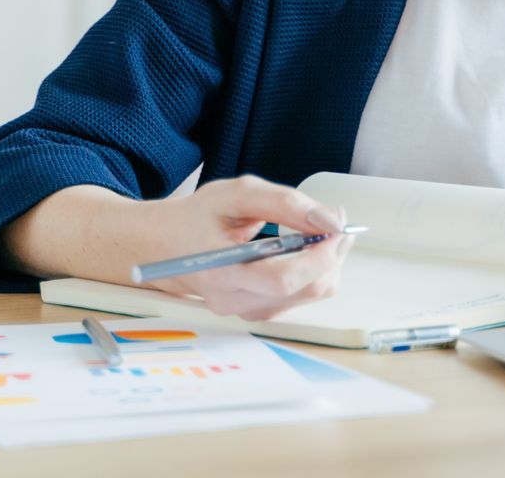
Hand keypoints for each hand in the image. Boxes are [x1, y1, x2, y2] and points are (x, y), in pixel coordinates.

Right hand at [136, 175, 353, 320]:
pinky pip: (300, 296)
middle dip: (331, 255)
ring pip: (309, 295)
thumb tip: (328, 220)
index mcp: (222, 272)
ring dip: (326, 263)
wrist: (168, 244)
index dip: (319, 256)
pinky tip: (306, 249)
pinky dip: (313, 272)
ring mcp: (246, 311)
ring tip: (320, 231)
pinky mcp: (257, 311)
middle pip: (304, 290)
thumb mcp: (237, 193)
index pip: (283, 279)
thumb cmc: (198, 217)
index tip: (336, 228)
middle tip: (335, 223)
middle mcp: (233, 301)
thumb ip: (283, 203)